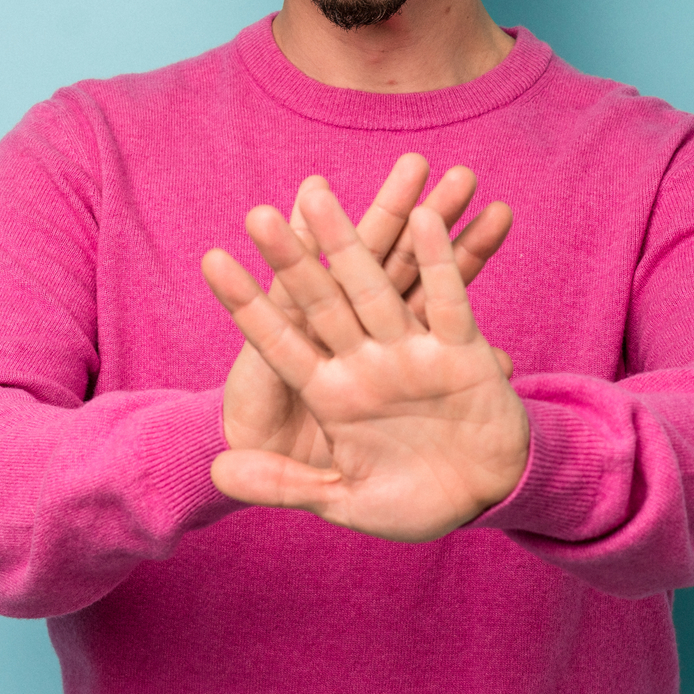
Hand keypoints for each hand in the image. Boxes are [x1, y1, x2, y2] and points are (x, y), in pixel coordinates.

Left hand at [203, 184, 529, 541]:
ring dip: (357, 238)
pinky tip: (425, 220)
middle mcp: (364, 359)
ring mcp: (411, 349)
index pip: (279, 339)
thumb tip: (217, 472)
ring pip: (381, 281)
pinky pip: (448, 301)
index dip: (247, 303)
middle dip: (293, 255)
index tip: (212, 261)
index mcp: (330, 391)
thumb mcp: (341, 498)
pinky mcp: (462, 350)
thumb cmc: (410, 501)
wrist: (482, 502)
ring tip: (326, 191)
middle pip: (323, 296)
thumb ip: (284, 483)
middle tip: (258, 213)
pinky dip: (439, 263)